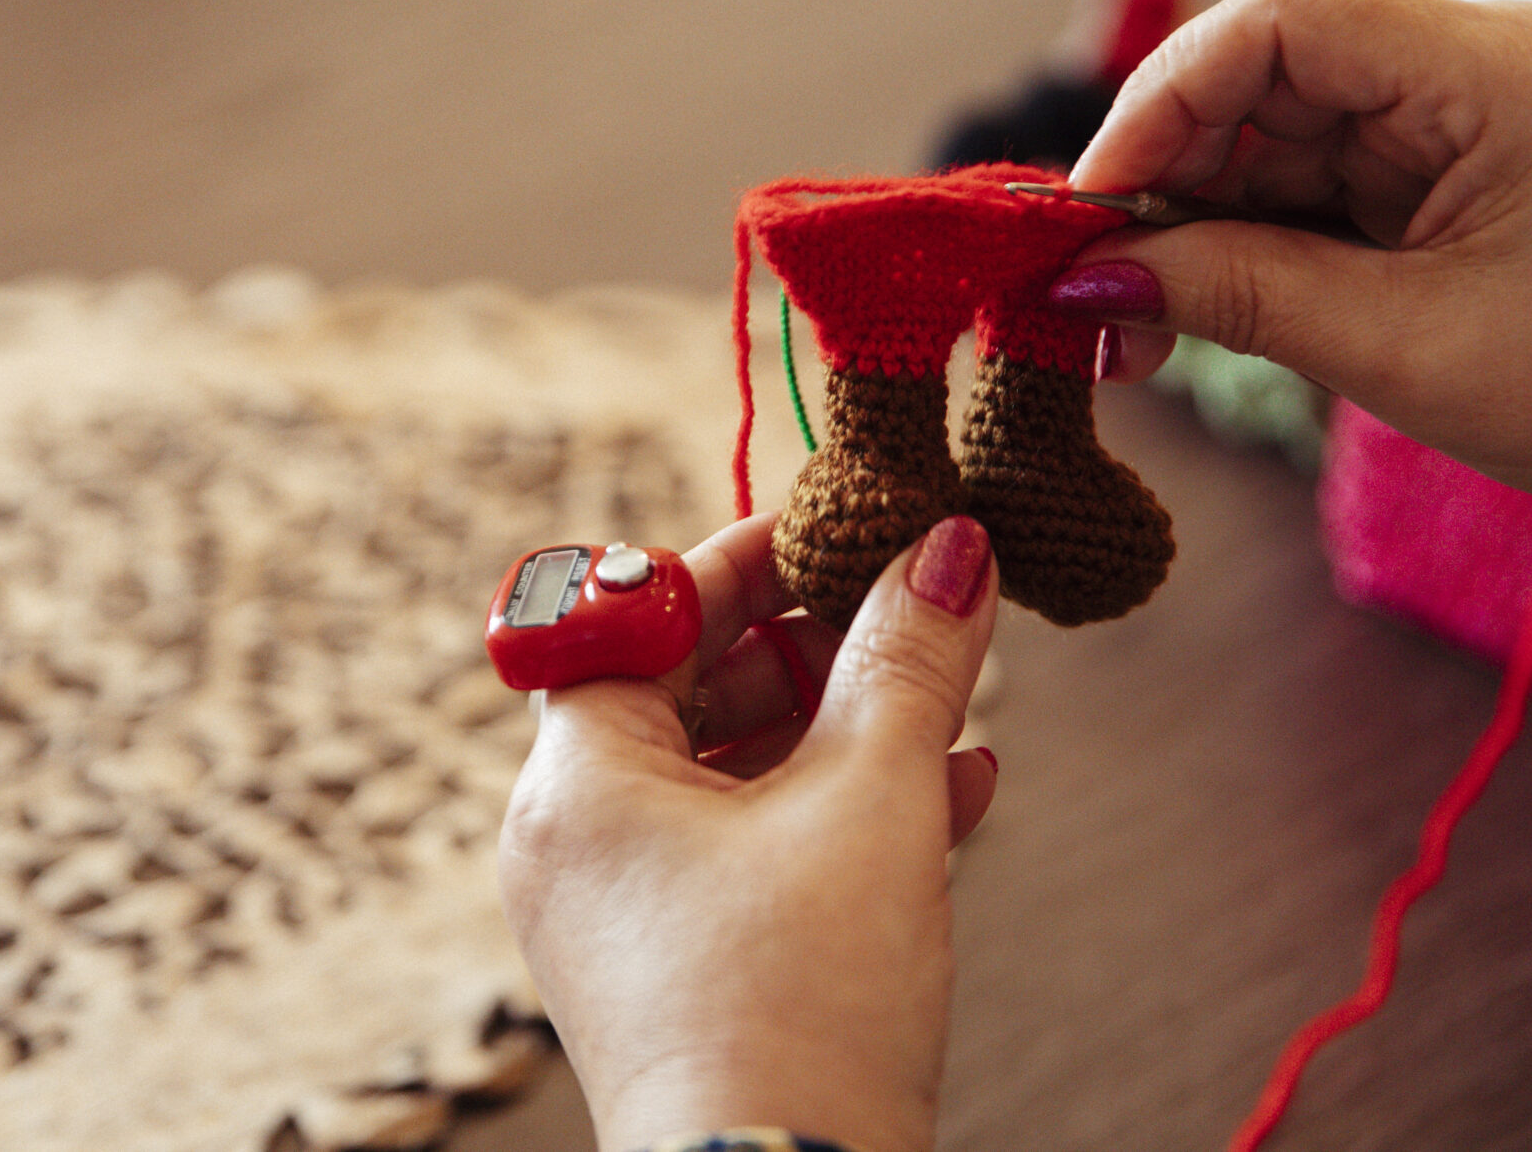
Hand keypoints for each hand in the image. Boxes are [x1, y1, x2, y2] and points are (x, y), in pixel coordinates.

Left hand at [498, 513, 1000, 1151]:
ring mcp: (619, 913)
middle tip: (911, 610)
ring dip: (842, 731)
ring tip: (950, 703)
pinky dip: (834, 815)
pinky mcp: (676, 972)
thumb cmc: (800, 1003)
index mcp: (576, 777)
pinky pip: (748, 854)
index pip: (637, 611)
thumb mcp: (871, 804)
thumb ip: (910, 663)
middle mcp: (574, 838)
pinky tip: (957, 793)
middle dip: (812, 648)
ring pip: (731, 774)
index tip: (841, 527)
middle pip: (685, 689)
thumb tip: (952, 547)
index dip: (744, 560)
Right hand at [1058, 0, 1531, 530]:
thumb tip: (1080, 283)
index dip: (1164, 95)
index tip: (1094, 202)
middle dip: (1168, 172)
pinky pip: (1324, 182)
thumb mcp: (1408, 350)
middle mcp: (1477, 63)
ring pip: (1282, 133)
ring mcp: (1470, 116)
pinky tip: (1201, 306)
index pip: (1282, 17)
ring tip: (1137, 324)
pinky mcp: (1460, 173)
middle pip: (1268, 72)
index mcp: (1490, 68)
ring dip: (1199, 218)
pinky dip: (1255, 241)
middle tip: (1092, 287)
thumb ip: (1234, 296)